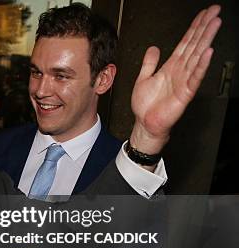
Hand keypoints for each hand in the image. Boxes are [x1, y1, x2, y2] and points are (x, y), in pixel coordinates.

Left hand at [130, 5, 220, 155]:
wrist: (145, 124)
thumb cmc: (146, 106)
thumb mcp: (143, 78)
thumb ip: (149, 63)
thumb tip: (153, 48)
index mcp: (171, 67)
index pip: (186, 42)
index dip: (194, 27)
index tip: (204, 14)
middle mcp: (180, 71)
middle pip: (195, 45)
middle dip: (205, 27)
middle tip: (215, 12)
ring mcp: (184, 81)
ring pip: (197, 56)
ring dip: (206, 40)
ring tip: (215, 24)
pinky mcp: (185, 93)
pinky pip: (195, 76)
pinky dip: (201, 64)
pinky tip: (208, 52)